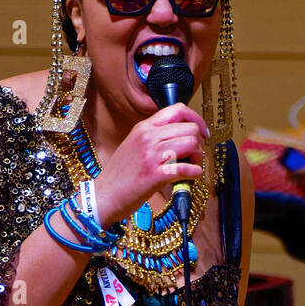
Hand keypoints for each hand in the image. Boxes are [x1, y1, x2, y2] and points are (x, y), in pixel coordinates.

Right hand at [93, 103, 209, 227]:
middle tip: (194, 156)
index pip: (178, 109)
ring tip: (190, 168)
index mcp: (144, 128)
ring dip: (198, 158)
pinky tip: (189, 178)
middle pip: (190, 128)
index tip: (201, 133)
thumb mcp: (133, 145)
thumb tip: (177, 138)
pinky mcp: (155, 175)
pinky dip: (194, 173)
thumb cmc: (119, 176)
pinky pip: (186, 168)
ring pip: (192, 144)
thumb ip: (153, 137)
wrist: (103, 196)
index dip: (196, 120)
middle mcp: (149, 137)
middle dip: (199, 143)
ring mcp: (152, 155)